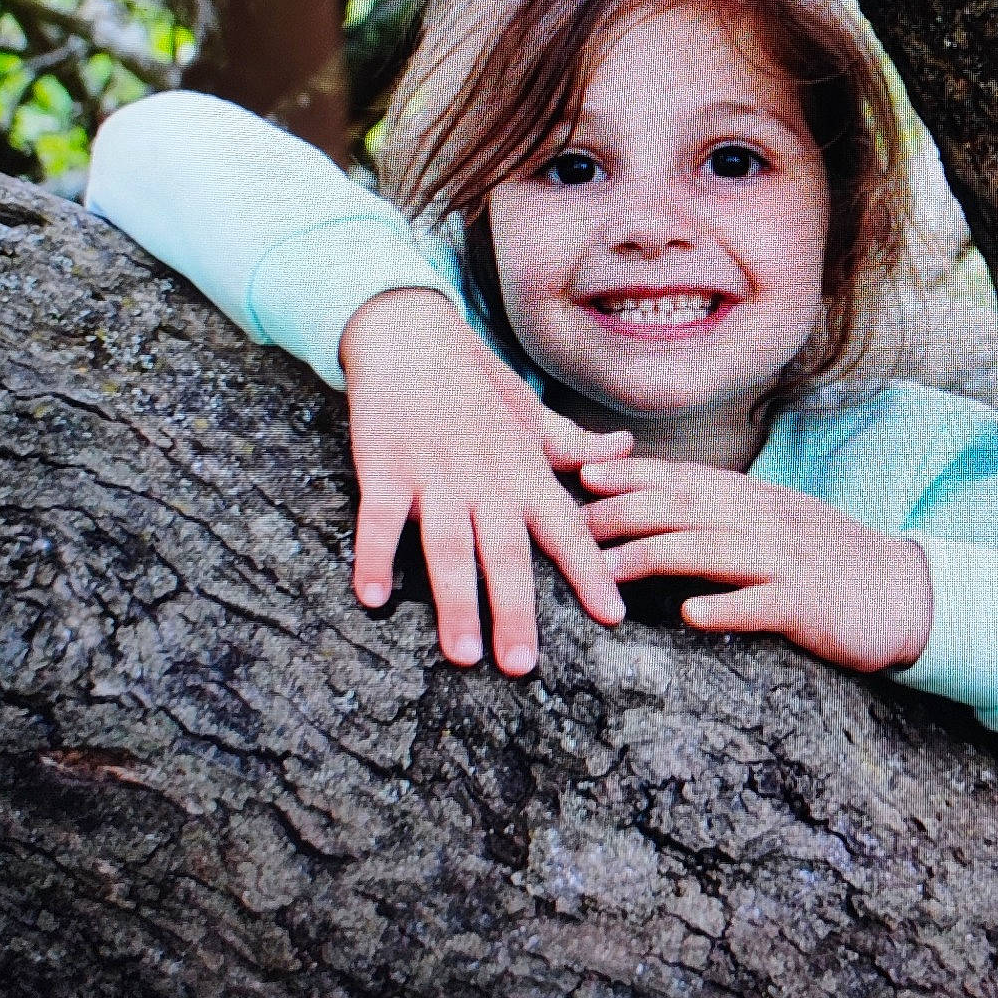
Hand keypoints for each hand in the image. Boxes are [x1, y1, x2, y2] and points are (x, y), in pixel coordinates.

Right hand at [338, 288, 632, 674]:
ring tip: (463, 654)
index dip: (590, 571)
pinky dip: (375, 555)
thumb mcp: (529, 410)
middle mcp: (485, 477)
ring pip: (448, 546)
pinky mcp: (386, 466)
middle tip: (521, 665)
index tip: (613, 616)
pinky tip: (373, 596)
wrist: (409, 331)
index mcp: (523, 469)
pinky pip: (381, 518)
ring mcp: (435, 474)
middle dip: (516, 609)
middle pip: (506, 552)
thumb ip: (573, 444)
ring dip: (456, 601)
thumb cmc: (472, 377)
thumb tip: (625, 450)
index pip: (566, 527)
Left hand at [579, 455, 932, 672]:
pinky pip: (760, 605)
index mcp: (750, 499)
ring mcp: (782, 561)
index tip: (582, 471)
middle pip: (682, 510)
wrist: (900, 590)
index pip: (681, 479)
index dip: (631, 474)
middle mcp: (762, 521)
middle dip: (622, 513)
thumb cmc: (823, 558)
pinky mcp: (804, 605)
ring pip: (709, 552)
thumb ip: (719, 511)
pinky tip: (690, 616)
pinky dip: (724, 608)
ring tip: (606, 570)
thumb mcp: (771, 521)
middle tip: (570, 524)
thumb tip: (653, 505)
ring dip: (654, 557)